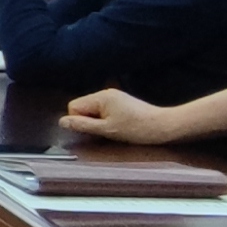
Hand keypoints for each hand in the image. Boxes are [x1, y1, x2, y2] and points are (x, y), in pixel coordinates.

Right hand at [63, 89, 178, 142]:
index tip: (93, 131)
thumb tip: (62, 122)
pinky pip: (104, 111)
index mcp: (100, 97)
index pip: (74, 107)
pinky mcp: (122, 103)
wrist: (164, 126)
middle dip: (88, 122)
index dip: (79, 121)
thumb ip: (83, 125)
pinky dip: (107, 120)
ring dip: (98, 122)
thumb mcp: (107, 130)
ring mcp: (114, 97)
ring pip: (93, 111)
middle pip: (83, 108)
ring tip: (114, 130)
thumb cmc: (136, 129)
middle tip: (104, 132)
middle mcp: (105, 94)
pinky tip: (119, 127)